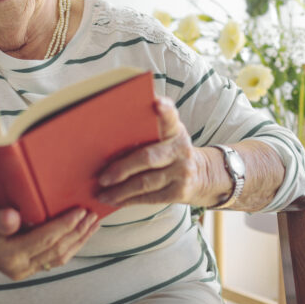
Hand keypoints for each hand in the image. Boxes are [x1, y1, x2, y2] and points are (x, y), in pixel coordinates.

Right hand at [0, 205, 99, 279]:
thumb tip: (13, 218)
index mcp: (10, 255)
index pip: (47, 240)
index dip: (66, 225)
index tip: (81, 211)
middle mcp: (18, 267)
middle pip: (57, 251)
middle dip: (78, 233)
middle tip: (93, 216)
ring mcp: (21, 269)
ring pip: (58, 258)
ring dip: (77, 241)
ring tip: (92, 225)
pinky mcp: (21, 266)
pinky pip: (51, 259)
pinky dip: (67, 246)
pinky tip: (76, 235)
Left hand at [96, 96, 213, 207]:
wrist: (201, 174)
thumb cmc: (171, 150)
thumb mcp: (168, 134)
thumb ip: (150, 127)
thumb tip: (110, 127)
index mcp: (175, 130)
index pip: (170, 117)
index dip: (165, 110)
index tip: (157, 103)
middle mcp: (181, 149)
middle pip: (148, 157)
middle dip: (122, 169)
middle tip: (102, 177)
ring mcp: (182, 172)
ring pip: (145, 183)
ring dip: (120, 190)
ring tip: (103, 193)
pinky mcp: (179, 192)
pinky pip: (149, 198)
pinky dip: (129, 200)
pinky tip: (115, 200)